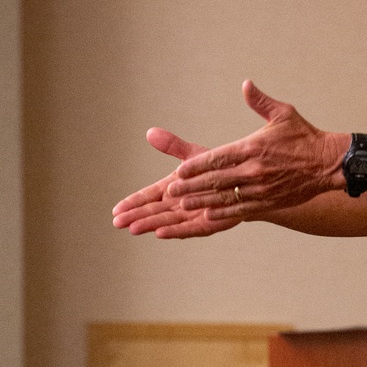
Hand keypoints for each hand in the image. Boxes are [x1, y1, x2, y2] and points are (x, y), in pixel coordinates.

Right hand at [112, 130, 242, 238]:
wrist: (250, 180)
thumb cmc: (221, 168)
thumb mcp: (194, 156)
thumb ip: (173, 147)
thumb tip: (150, 132)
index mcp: (175, 188)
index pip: (149, 196)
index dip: (133, 203)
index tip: (116, 210)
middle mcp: (183, 203)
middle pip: (155, 211)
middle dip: (136, 217)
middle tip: (117, 222)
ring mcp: (196, 214)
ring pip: (169, 221)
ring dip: (151, 225)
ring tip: (133, 229)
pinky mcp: (212, 223)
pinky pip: (191, 229)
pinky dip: (176, 231)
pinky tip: (160, 234)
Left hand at [171, 80, 344, 216]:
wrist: (331, 164)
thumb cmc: (306, 137)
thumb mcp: (284, 114)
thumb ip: (260, 101)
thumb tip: (246, 84)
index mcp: (253, 148)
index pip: (218, 158)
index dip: (197, 166)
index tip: (180, 171)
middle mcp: (255, 170)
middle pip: (216, 180)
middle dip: (191, 186)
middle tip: (171, 191)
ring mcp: (262, 189)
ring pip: (226, 197)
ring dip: (202, 202)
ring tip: (183, 205)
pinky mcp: (271, 201)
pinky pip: (242, 209)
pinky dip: (224, 213)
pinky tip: (208, 214)